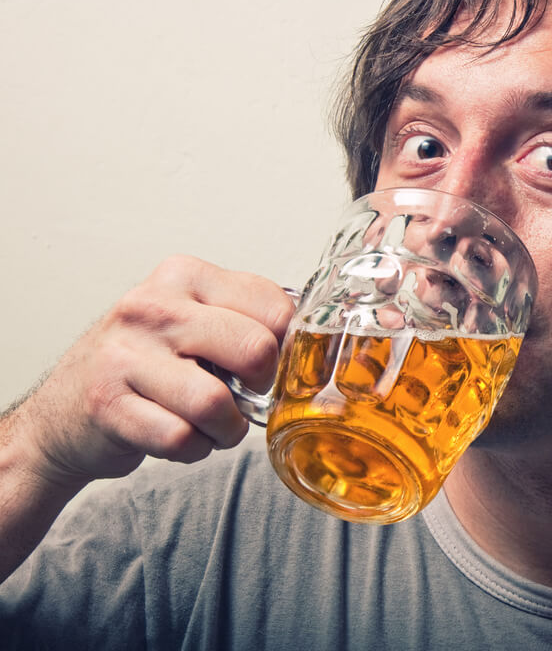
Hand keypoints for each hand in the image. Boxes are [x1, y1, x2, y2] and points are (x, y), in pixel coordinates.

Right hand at [8, 255, 294, 486]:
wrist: (64, 413)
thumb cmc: (146, 367)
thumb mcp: (196, 322)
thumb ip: (248, 320)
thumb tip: (312, 345)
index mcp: (185, 276)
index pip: (275, 308)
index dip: (285, 348)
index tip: (265, 366)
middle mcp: (153, 305)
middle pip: (256, 351)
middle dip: (259, 389)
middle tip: (240, 397)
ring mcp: (125, 353)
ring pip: (217, 403)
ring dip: (226, 429)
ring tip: (210, 424)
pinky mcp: (107, 403)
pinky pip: (182, 439)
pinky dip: (193, 450)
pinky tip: (177, 436)